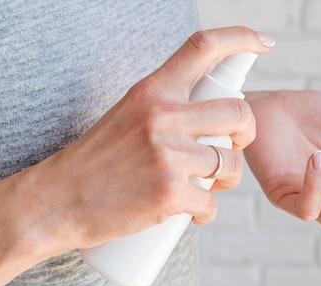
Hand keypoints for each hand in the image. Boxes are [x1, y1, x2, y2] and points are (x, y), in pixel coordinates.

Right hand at [24, 26, 273, 250]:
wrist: (56, 200)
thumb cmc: (96, 160)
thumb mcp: (128, 114)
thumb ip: (167, 108)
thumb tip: (212, 116)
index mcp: (152, 91)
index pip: (202, 47)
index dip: (240, 37)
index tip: (264, 42)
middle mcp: (162, 116)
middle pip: (240, 112)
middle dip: (247, 133)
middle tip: (233, 147)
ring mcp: (167, 155)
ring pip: (230, 163)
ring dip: (227, 180)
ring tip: (208, 187)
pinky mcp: (169, 193)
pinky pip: (212, 203)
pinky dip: (206, 213)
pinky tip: (192, 213)